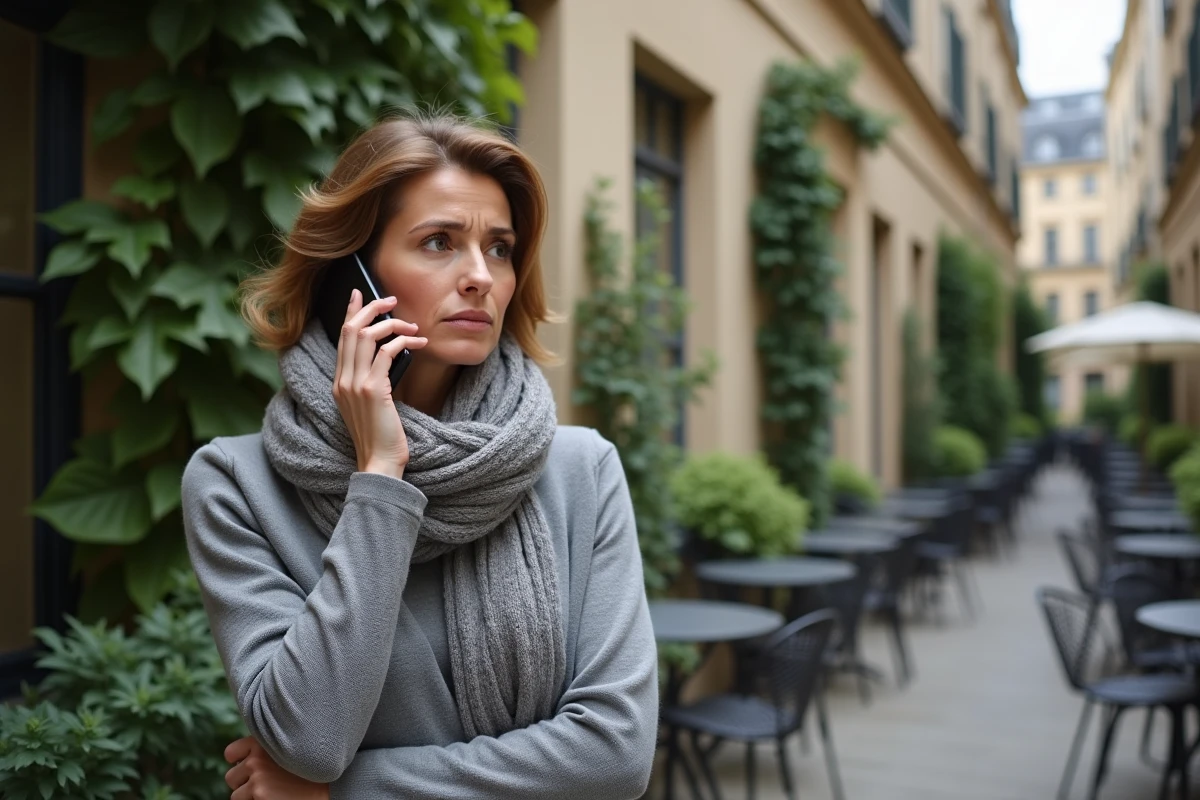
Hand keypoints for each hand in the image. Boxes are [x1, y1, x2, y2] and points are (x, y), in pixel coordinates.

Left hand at [224, 737, 328, 799]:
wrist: (331, 784)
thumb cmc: (310, 767)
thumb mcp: (290, 747)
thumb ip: (268, 746)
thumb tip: (242, 758)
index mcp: (263, 742)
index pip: (231, 753)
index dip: (238, 761)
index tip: (249, 766)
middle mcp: (257, 758)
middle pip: (231, 776)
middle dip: (244, 783)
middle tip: (265, 783)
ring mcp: (258, 779)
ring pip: (236, 795)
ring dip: (250, 796)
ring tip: (272, 792)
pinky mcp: (260, 795)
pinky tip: (275, 797)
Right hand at [333, 289, 426, 479]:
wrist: (379, 461)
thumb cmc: (381, 435)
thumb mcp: (371, 404)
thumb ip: (372, 379)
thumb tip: (389, 352)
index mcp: (339, 383)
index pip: (341, 338)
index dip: (351, 313)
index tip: (359, 295)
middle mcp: (342, 380)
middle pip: (351, 330)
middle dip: (372, 308)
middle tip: (391, 299)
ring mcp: (355, 384)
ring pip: (367, 336)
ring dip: (392, 324)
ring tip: (413, 326)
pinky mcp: (373, 390)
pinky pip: (387, 353)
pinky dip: (403, 342)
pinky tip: (419, 343)